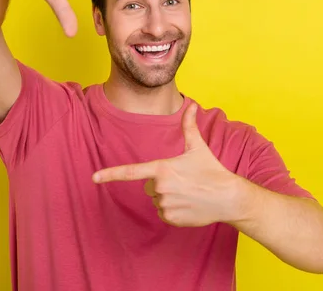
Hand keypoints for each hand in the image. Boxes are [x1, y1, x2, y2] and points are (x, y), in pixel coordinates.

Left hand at [92, 103, 249, 226]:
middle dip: (161, 183)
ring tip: (188, 193)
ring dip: (168, 197)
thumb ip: (189, 126)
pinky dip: (173, 210)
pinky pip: (163, 213)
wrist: (228, 198)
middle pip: (148, 186)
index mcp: (162, 168)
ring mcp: (165, 205)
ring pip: (156, 199)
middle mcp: (160, 188)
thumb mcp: (198, 147)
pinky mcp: (170, 218)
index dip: (111, 174)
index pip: (131, 171)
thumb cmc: (212, 170)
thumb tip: (191, 105)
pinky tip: (188, 204)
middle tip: (183, 181)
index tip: (94, 178)